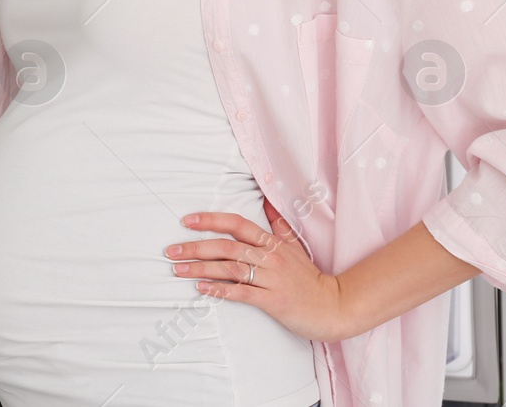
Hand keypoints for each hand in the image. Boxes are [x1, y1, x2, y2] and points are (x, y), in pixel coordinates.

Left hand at [165, 196, 351, 341]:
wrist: (335, 307)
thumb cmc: (310, 278)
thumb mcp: (295, 246)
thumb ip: (278, 224)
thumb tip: (266, 198)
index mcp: (272, 243)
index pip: (237, 224)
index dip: (211, 220)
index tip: (187, 221)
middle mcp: (270, 257)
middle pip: (226, 247)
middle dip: (195, 248)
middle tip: (170, 251)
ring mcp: (272, 279)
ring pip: (230, 269)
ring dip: (200, 269)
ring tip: (178, 270)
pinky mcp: (274, 301)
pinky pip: (242, 293)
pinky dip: (220, 290)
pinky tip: (202, 289)